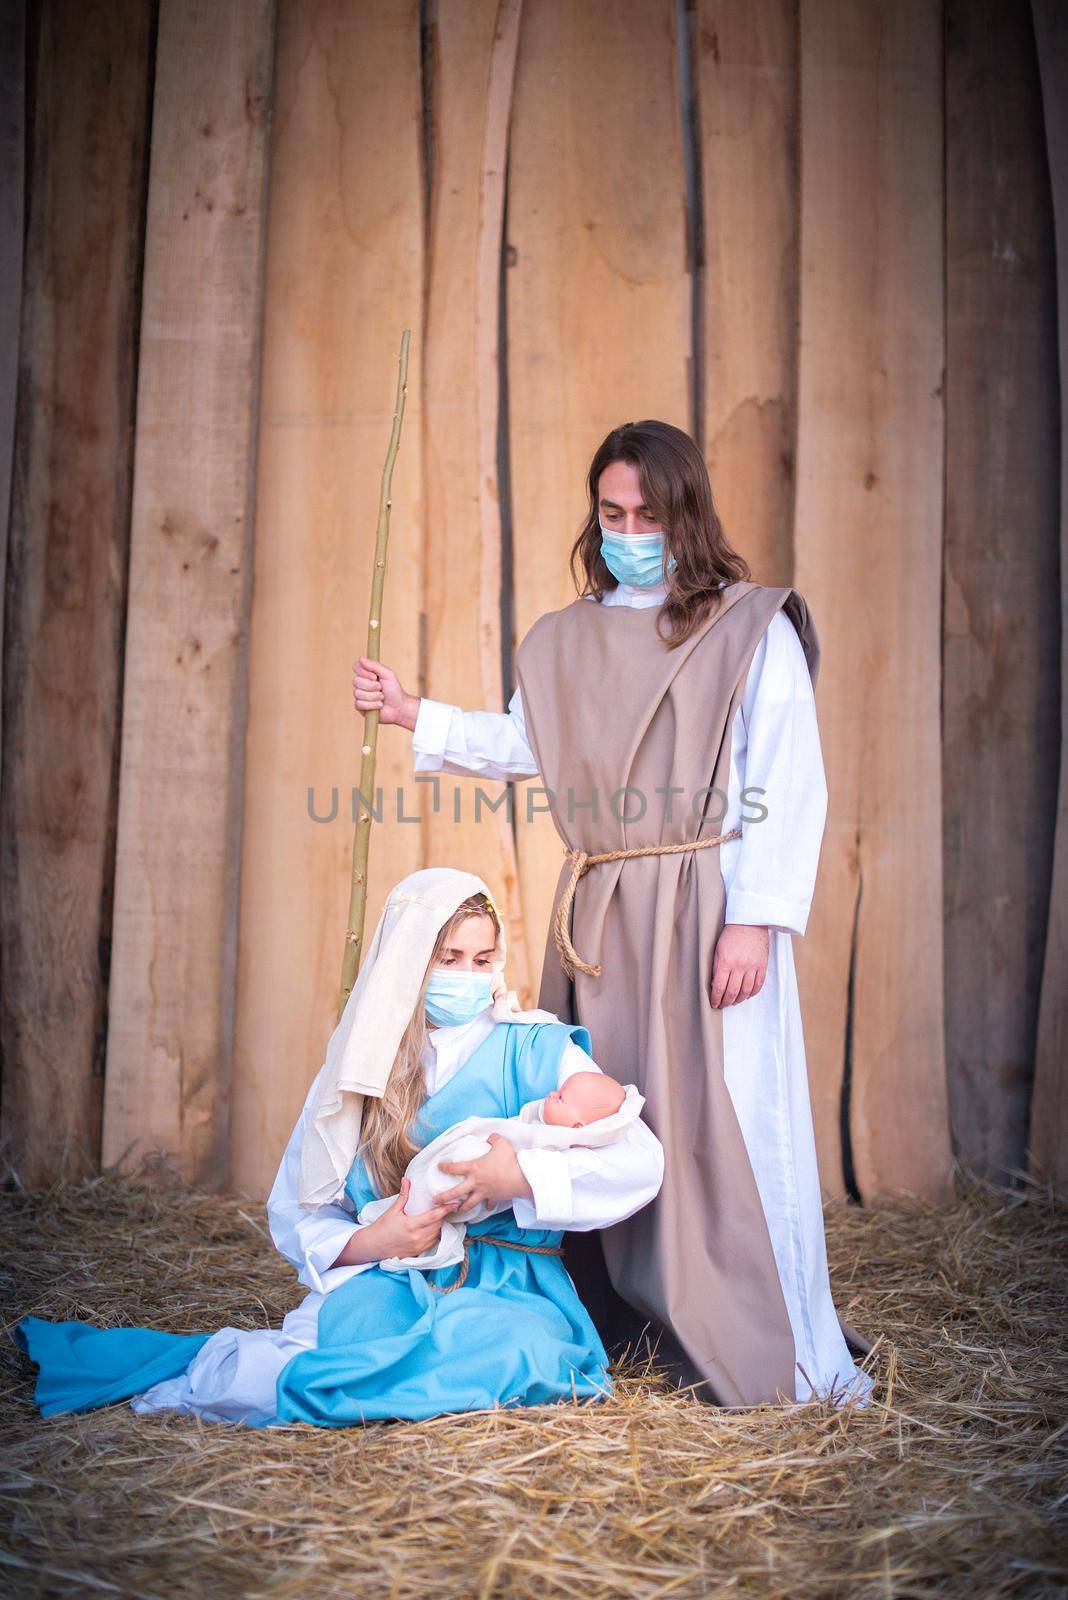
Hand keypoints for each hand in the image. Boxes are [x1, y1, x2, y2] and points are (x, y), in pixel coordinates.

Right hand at [333, 1177, 454, 1265]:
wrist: (373, 1246)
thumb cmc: (382, 1227)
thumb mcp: (392, 1210)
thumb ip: (403, 1196)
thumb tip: (407, 1179)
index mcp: (412, 1225)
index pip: (434, 1217)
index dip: (446, 1209)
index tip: (455, 1203)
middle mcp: (418, 1237)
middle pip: (438, 1225)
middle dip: (443, 1216)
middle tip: (447, 1206)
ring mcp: (419, 1246)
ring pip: (437, 1234)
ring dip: (440, 1225)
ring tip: (440, 1216)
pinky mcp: (418, 1252)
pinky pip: (432, 1242)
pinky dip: (435, 1234)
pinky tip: (433, 1228)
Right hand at [351, 656, 419, 730]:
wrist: (399, 707)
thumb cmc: (394, 690)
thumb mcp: (387, 674)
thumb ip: (374, 665)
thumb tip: (360, 658)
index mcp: (367, 674)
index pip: (356, 667)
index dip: (363, 672)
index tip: (375, 677)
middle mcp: (361, 683)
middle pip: (356, 681)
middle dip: (371, 686)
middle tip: (381, 688)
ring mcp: (360, 695)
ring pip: (358, 693)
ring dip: (373, 696)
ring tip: (382, 698)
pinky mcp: (360, 707)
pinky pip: (359, 704)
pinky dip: (372, 705)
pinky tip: (379, 705)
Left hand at [437, 1133, 533, 1210]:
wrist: (522, 1177)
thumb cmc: (510, 1160)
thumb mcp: (501, 1144)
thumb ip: (493, 1138)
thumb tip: (490, 1137)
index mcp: (474, 1168)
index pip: (454, 1168)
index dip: (445, 1167)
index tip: (438, 1167)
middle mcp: (476, 1182)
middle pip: (455, 1192)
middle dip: (443, 1197)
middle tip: (435, 1200)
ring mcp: (484, 1192)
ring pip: (469, 1204)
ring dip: (461, 1208)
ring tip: (455, 1210)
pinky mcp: (494, 1198)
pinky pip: (488, 1204)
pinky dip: (486, 1206)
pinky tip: (486, 1207)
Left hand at [709, 923, 768, 1007]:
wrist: (749, 922)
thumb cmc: (731, 934)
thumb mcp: (718, 950)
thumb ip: (716, 967)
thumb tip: (714, 984)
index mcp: (726, 962)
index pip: (719, 987)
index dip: (716, 999)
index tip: (714, 1003)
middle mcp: (739, 966)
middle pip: (732, 992)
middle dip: (726, 1002)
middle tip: (722, 1005)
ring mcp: (752, 967)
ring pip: (746, 991)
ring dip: (739, 1000)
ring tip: (733, 1001)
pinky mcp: (762, 965)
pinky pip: (758, 985)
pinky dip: (752, 993)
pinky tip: (746, 995)